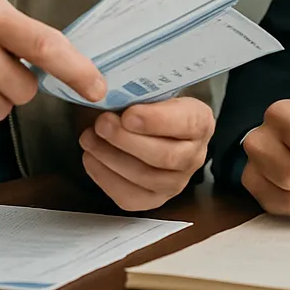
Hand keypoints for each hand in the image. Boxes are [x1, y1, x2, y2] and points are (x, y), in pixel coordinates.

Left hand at [78, 97, 213, 210]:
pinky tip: (91, 158)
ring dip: (111, 158)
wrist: (155, 125)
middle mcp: (194, 156)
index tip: (128, 114)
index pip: (186, 123)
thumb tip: (108, 89)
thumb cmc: (153, 104)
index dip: (156, 121)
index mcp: (200, 122)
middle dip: (127, 140)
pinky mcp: (154, 199)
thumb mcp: (155, 90)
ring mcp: (176, 182)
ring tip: (89, 138)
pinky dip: (106, 178)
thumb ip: (140, 92)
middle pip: (165, 156)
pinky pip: (130, 197)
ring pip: (146, 178)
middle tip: (101, 123)